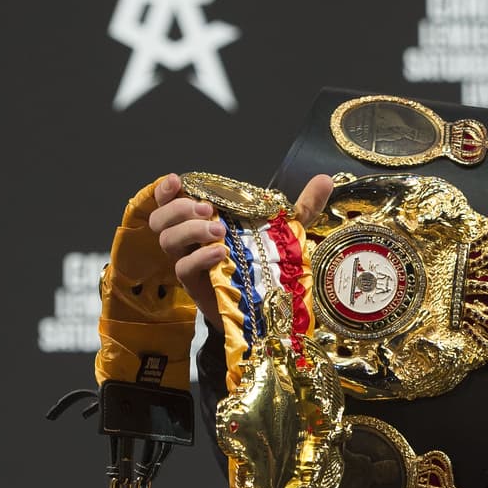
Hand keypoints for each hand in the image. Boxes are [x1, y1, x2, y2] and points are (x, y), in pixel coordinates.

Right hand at [148, 172, 333, 331]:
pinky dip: (198, 257)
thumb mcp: (289, 231)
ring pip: (167, 241)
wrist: (268, 308)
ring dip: (188, 229)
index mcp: (206, 220)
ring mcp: (192, 263)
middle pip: (162, 220)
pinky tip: (219, 252)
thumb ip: (304, 206)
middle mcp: (192, 241)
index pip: (172, 201)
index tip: (177, 180)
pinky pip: (183, 268)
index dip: (167, 190)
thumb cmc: (270, 264)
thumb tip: (325, 179)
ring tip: (218, 230)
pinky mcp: (197, 286)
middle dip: (179, 209)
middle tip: (208, 210)